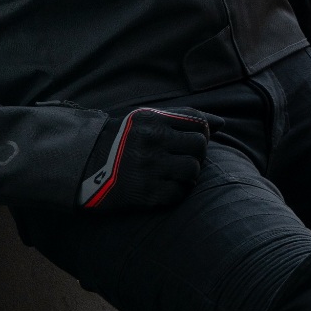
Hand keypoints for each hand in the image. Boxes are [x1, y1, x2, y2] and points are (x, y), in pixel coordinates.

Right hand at [78, 107, 223, 211]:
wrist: (88, 164)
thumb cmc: (125, 138)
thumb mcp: (148, 118)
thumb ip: (184, 117)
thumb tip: (222, 122)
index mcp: (152, 120)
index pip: (198, 123)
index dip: (202, 132)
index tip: (191, 138)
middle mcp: (152, 142)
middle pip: (200, 146)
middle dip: (197, 152)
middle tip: (183, 155)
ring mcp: (151, 168)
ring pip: (193, 170)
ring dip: (189, 172)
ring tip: (174, 170)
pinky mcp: (148, 193)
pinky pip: (181, 193)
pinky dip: (178, 190)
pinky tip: (165, 184)